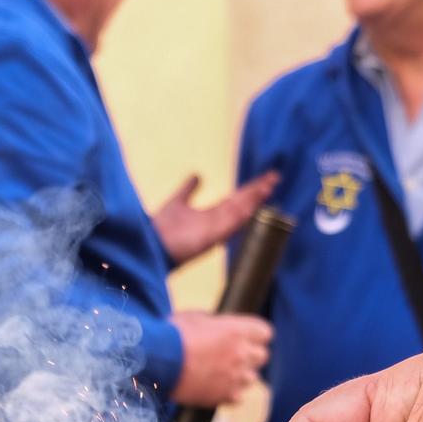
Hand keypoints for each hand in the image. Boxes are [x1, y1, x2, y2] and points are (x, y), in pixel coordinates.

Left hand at [153, 171, 280, 267]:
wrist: (147, 245)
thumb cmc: (160, 230)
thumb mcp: (177, 203)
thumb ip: (188, 190)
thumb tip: (197, 175)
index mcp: (210, 216)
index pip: (235, 201)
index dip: (250, 190)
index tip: (266, 178)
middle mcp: (215, 224)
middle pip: (241, 205)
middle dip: (257, 192)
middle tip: (275, 177)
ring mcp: (214, 231)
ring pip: (239, 213)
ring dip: (254, 199)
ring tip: (269, 185)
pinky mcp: (209, 238)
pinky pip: (229, 225)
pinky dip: (242, 214)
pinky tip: (253, 203)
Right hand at [172, 311, 271, 407]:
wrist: (156, 361)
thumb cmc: (172, 335)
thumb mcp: (194, 318)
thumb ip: (215, 323)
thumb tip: (218, 326)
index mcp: (237, 330)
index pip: (265, 332)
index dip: (255, 334)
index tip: (247, 336)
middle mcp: (241, 354)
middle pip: (262, 356)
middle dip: (250, 355)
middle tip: (233, 355)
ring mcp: (235, 377)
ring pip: (252, 378)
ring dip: (240, 375)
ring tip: (221, 373)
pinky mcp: (224, 396)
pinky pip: (237, 397)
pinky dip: (228, 393)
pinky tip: (214, 387)